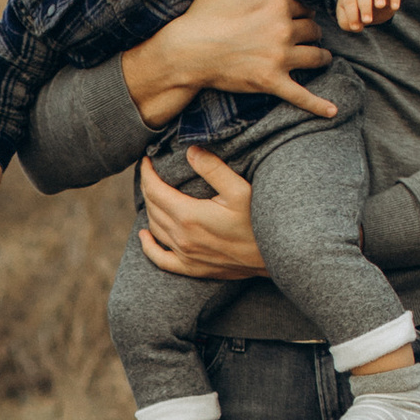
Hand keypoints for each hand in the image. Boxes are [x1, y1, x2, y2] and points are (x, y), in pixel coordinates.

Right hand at [118, 0, 332, 131]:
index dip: (303, 9)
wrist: (187, 52)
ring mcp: (280, 59)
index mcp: (277, 5)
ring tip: (320, 57)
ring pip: (316, 57)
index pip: (305, 6)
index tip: (300, 12)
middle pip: (314, 30)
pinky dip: (319, 105)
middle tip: (308, 34)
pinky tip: (333, 111)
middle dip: (313, 31)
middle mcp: (284, 31)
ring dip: (320, 56)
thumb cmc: (205, 13)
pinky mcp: (272, 82)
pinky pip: (302, 96)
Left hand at [138, 147, 266, 282]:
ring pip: (155, 228)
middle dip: (147, 187)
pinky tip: (145, 237)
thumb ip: (213, 169)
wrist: (274, 257)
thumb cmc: (259, 221)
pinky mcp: (192, 268)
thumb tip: (190, 151)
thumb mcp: (241, 189)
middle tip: (150, 173)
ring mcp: (186, 255)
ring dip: (149, 209)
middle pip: (152, 207)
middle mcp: (182, 237)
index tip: (146, 160)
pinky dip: (149, 247)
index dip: (147, 173)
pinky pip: (160, 259)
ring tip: (152, 194)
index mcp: (189, 216)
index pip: (154, 190)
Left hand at [336, 0, 399, 30]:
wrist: (364, 5)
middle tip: (367, 21)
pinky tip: (395, 8)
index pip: (349, 1)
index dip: (352, 14)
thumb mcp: (347, 20)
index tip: (355, 27)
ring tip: (380, 6)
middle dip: (365, 6)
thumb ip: (346, 23)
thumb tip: (357, 26)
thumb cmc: (354, 13)